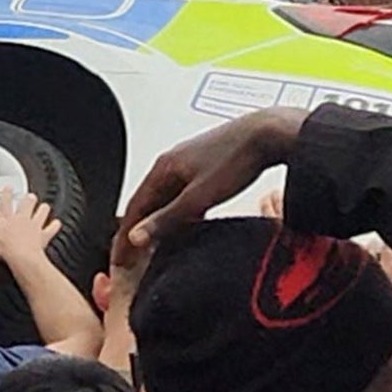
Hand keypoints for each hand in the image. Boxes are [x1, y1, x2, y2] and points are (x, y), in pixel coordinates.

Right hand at [0, 188, 60, 265]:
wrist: (21, 258)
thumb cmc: (3, 248)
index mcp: (7, 218)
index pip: (5, 202)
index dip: (6, 194)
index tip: (8, 188)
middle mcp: (22, 219)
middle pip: (26, 205)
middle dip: (28, 199)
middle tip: (29, 196)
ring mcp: (34, 227)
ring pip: (40, 213)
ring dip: (42, 209)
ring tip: (44, 206)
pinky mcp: (43, 237)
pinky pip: (51, 229)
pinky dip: (55, 226)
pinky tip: (57, 223)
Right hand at [114, 107, 310, 266]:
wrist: (272, 133)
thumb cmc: (238, 156)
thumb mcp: (199, 196)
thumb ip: (167, 218)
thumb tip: (137, 235)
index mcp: (163, 167)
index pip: (134, 207)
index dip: (124, 236)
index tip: (120, 257)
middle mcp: (172, 162)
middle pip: (147, 201)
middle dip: (138, 229)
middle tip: (134, 255)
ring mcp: (190, 161)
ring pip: (165, 197)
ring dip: (158, 220)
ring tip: (159, 243)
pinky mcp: (208, 164)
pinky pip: (183, 192)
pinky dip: (178, 211)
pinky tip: (190, 222)